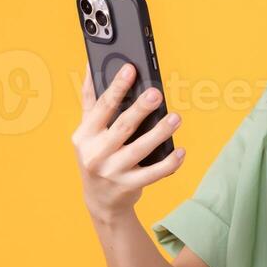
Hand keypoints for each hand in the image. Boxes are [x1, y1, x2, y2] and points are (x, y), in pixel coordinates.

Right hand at [72, 62, 183, 224]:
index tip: (130, 69)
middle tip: (157, 93)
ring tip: (176, 118)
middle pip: (122, 127)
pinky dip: (169, 163)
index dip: (117, 87)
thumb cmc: (96, 155)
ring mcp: (112, 172)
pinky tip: (181, 151)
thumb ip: (89, 100)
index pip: (102, 107)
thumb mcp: (87, 131)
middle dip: (141, 109)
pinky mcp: (128, 186)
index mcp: (85, 135)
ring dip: (160, 132)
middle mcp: (95, 154)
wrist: (100, 200)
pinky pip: (153, 174)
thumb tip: (90, 66)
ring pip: (140, 149)